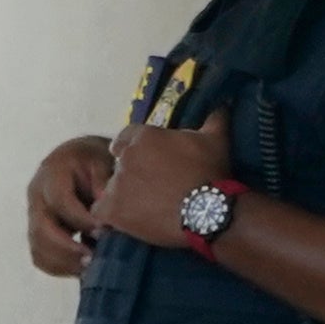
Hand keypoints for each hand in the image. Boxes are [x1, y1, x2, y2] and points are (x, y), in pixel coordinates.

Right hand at [26, 135, 115, 274]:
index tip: (103, 231)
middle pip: (41, 229)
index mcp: (52, 175)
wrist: (79, 161)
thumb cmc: (93, 161)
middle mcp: (37, 197)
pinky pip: (41, 257)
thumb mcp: (102, 161)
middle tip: (94, 259)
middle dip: (67, 249)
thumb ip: (104, 181)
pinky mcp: (39, 233)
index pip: (60, 201)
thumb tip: (105, 211)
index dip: (80, 219)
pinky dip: (60, 268)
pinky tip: (83, 269)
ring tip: (91, 268)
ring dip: (64, 263)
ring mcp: (35, 217)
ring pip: (38, 247)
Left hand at [92, 113, 236, 250]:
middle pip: (119, 163)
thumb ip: (214, 118)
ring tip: (143, 209)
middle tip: (151, 187)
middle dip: (132, 173)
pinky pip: (100, 212)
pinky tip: (124, 221)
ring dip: (123, 196)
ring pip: (111, 187)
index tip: (146, 161)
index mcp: (144, 136)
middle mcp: (126, 157)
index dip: (135, 149)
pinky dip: (109, 217)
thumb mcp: (217, 139)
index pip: (126, 137)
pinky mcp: (113, 209)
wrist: (208, 211)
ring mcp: (117, 184)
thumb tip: (224, 102)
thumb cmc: (211, 172)